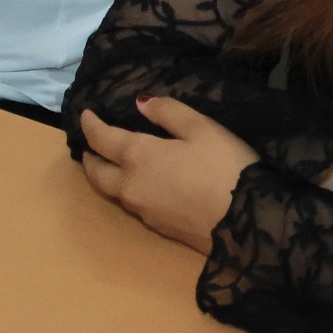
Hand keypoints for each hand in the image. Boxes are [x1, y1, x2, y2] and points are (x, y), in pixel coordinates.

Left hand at [77, 97, 259, 252]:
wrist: (248, 225)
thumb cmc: (225, 167)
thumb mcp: (202, 128)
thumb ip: (168, 112)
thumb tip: (140, 103)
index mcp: (137, 157)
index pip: (101, 139)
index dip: (89, 124)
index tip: (84, 114)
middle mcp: (132, 187)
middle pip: (97, 174)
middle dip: (90, 157)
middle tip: (90, 145)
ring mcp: (145, 212)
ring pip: (115, 192)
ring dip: (108, 176)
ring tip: (113, 163)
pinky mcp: (161, 229)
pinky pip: (135, 206)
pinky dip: (129, 191)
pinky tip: (143, 184)